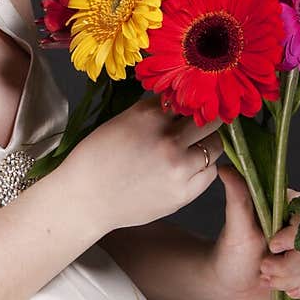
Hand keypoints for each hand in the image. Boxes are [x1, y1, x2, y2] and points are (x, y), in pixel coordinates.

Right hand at [62, 95, 223, 233]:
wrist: (85, 200)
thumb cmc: (95, 161)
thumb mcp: (120, 122)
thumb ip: (152, 113)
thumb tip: (178, 104)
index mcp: (149, 117)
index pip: (186, 99)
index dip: (187, 102)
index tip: (189, 106)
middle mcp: (168, 140)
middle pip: (209, 119)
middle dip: (206, 119)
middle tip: (201, 123)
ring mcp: (179, 168)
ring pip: (215, 146)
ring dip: (206, 144)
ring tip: (189, 149)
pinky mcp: (184, 193)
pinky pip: (210, 173)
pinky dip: (203, 168)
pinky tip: (186, 169)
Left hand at [208, 168, 299, 299]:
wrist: (230, 283)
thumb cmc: (231, 252)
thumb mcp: (236, 226)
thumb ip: (238, 197)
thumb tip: (227, 168)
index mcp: (289, 206)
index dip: (293, 236)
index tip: (271, 246)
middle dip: (290, 266)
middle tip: (263, 270)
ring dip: (292, 280)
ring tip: (266, 279)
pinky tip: (288, 292)